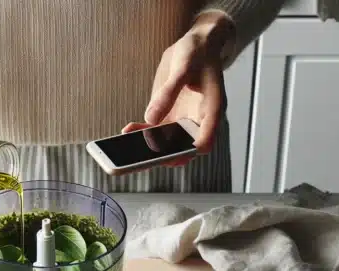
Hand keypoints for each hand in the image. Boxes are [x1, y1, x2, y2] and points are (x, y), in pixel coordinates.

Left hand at [123, 12, 234, 166]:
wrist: (196, 46)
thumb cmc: (197, 53)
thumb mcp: (183, 67)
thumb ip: (168, 93)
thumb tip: (152, 118)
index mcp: (211, 111)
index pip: (204, 141)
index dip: (190, 151)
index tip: (172, 154)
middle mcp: (198, 121)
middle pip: (182, 149)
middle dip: (163, 156)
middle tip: (142, 156)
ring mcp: (182, 121)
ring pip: (166, 144)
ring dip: (147, 146)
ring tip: (127, 143)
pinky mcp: (169, 117)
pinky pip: (155, 131)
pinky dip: (142, 132)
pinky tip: (128, 129)